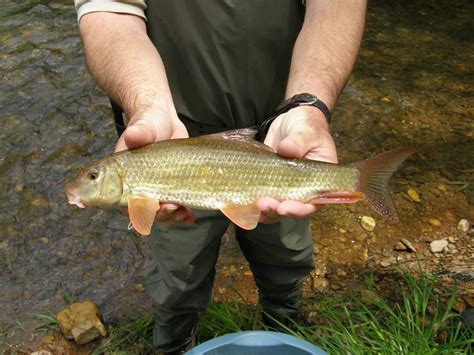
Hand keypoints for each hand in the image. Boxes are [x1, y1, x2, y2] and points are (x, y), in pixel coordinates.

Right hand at [115, 105, 195, 226]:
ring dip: (172, 217)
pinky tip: (190, 216)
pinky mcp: (170, 188)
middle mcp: (137, 186)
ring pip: (160, 214)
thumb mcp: (144, 126)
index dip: (139, 209)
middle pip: (144, 212)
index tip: (156, 206)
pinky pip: (174, 208)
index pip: (125, 201)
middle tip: (174, 208)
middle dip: (160, 215)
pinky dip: (182, 215)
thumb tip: (132, 136)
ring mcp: (155, 189)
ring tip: (184, 213)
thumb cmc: (148, 122)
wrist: (165, 121)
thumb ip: (139, 132)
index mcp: (123, 176)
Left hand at [257, 105, 337, 222]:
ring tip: (254, 203)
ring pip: (274, 208)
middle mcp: (302, 190)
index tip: (284, 207)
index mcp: (319, 181)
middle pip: (290, 210)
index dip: (298, 209)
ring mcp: (284, 188)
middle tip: (263, 203)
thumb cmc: (306, 126)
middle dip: (275, 210)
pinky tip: (243, 202)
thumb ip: (299, 140)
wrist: (291, 122)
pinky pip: (261, 198)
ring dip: (263, 210)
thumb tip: (287, 149)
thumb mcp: (306, 130)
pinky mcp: (268, 183)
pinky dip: (252, 203)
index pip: (312, 204)